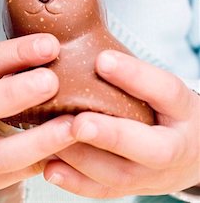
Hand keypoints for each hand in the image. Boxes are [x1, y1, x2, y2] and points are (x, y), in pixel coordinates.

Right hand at [0, 34, 74, 191]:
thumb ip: (16, 65)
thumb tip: (60, 45)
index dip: (15, 53)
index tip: (51, 45)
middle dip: (14, 93)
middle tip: (51, 81)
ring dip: (38, 139)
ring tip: (72, 126)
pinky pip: (18, 176)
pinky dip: (46, 161)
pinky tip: (72, 149)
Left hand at [44, 50, 199, 198]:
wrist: (191, 153)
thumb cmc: (167, 110)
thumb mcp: (162, 87)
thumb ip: (133, 74)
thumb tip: (89, 49)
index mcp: (183, 110)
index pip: (166, 91)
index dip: (135, 76)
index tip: (102, 59)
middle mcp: (174, 148)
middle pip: (151, 149)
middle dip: (112, 135)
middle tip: (79, 122)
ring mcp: (154, 175)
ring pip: (121, 176)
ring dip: (83, 159)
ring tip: (54, 139)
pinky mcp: (133, 189)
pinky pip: (104, 192)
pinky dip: (75, 182)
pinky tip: (51, 166)